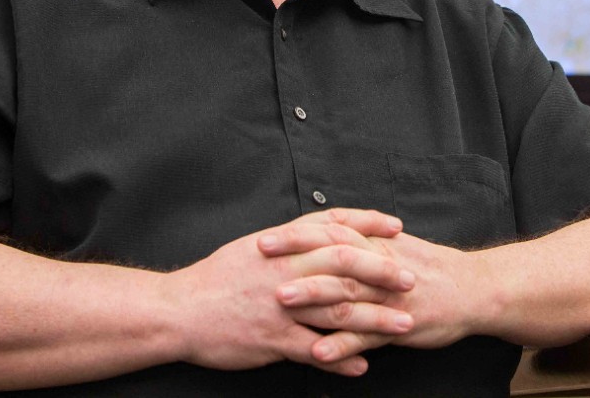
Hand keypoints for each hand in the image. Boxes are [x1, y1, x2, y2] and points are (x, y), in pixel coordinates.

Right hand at [163, 209, 415, 376]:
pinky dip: (341, 358)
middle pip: (344, 265)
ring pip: (337, 309)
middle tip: (411, 279)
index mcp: (282, 245)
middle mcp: (285, 270)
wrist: (179, 311)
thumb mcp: (254, 247)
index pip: (333, 226)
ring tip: (404, 325)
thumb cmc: (218, 279)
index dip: (367, 225)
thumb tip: (322, 229)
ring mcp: (281, 306)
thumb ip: (291, 240)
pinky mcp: (272, 339)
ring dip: (375, 319)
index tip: (396, 228)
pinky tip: (363, 364)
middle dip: (382, 271)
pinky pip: (314, 350)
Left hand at [266, 230, 487, 363]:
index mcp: (377, 244)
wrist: (475, 290)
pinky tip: (318, 353)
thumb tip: (326, 234)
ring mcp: (389, 296)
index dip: (296, 234)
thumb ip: (363, 241)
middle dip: (295, 257)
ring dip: (313, 297)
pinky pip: (368, 335)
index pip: (331, 232)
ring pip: (347, 293)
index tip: (263, 237)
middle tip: (259, 259)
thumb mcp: (397, 247)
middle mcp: (380, 265)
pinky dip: (343, 344)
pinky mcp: (400, 325)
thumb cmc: (431, 268)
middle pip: (332, 256)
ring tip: (279, 302)